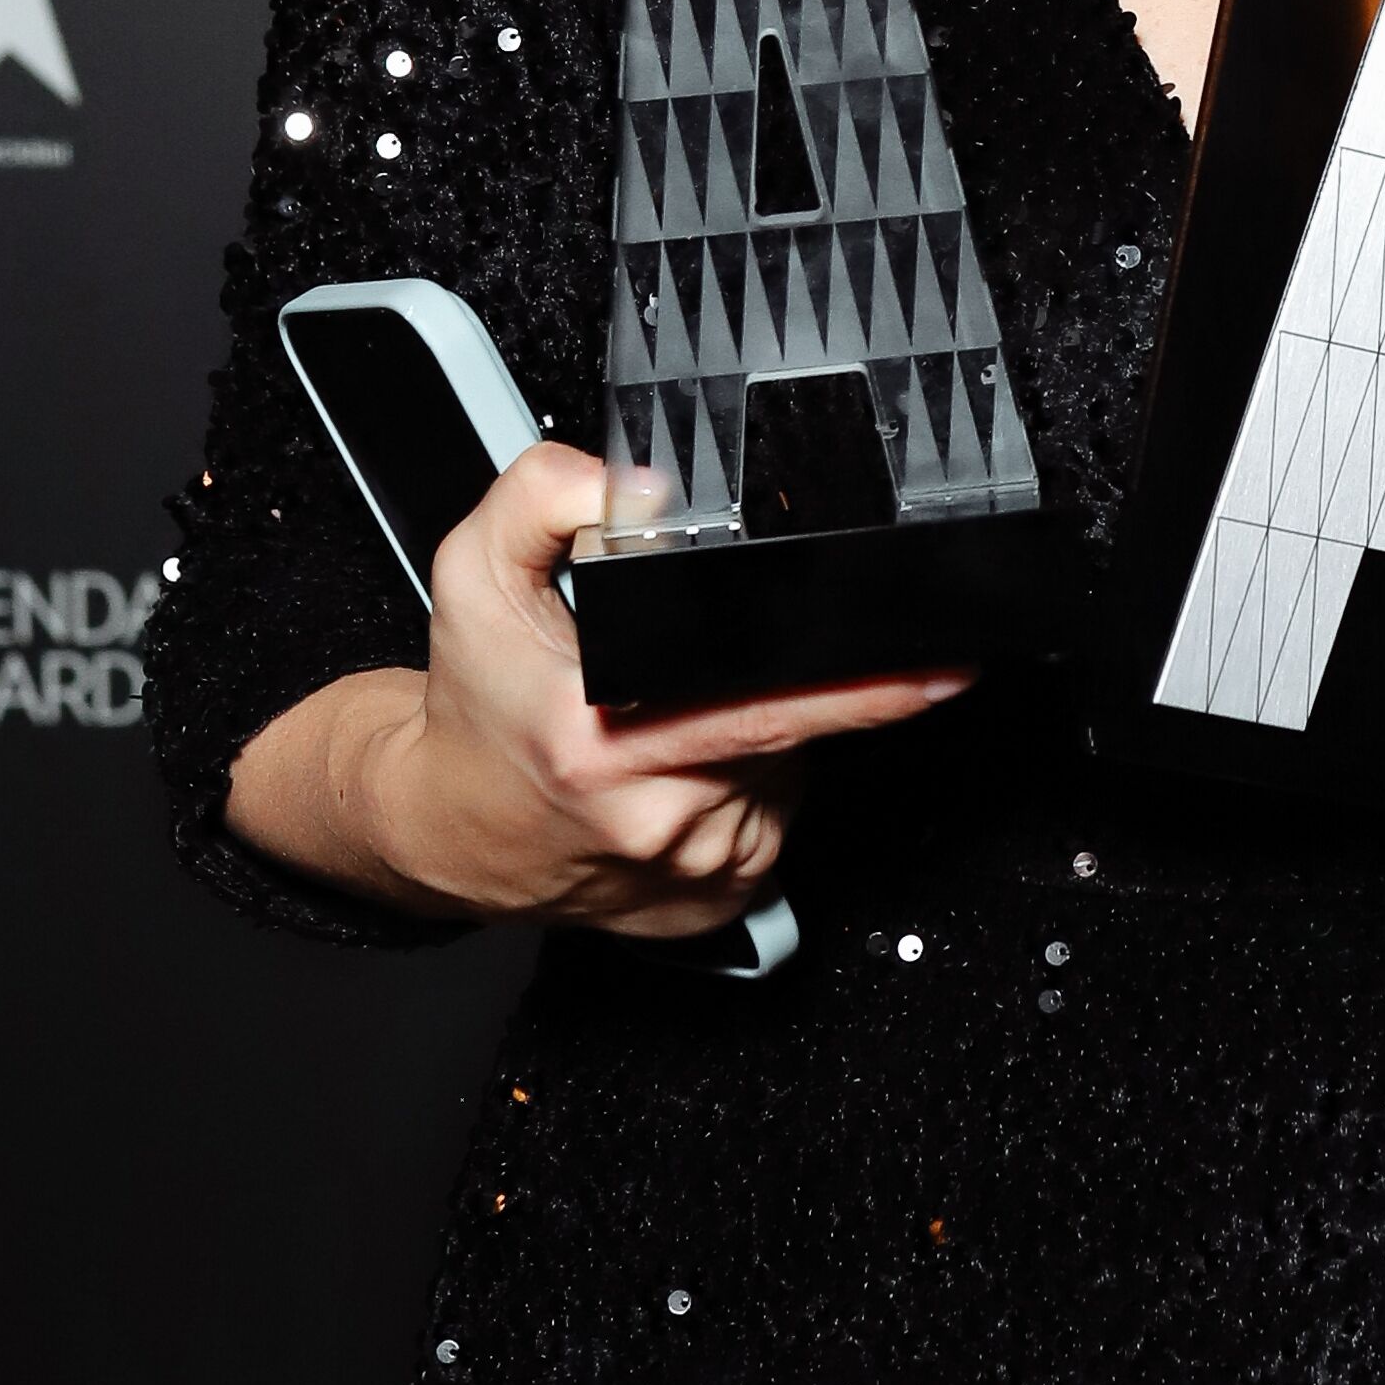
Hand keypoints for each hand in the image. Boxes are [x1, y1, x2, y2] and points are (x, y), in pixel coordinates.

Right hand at [232, 444, 973, 940]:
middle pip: (795, 724)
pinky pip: (778, 816)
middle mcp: (660, 814)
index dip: (867, 684)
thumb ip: (543, 496)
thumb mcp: (477, 574)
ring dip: (762, 731)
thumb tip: (642, 485)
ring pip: (793, 769)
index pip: (774, 705)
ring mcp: (697, 866)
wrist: (445, 826)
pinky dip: (753, 782)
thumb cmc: (479, 703)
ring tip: (678, 716)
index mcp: (607, 738)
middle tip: (720, 669)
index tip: (938, 665)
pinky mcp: (720, 899)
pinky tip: (688, 767)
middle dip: (791, 680)